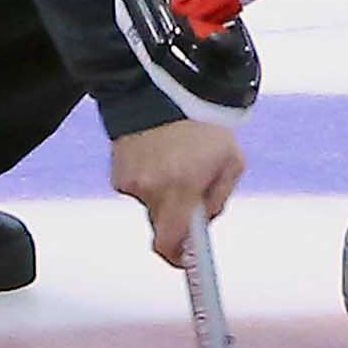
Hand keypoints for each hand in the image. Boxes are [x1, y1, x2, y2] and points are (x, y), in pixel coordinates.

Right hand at [112, 114, 242, 267]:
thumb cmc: (202, 121)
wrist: (162, 85)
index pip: (170, 243)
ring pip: (150, 203)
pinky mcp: (117, 170)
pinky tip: (157, 153)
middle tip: (189, 189)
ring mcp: (131, 179)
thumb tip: (204, 222)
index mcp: (182, 187)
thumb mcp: (230, 161)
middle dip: (176, 216)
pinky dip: (147, 176)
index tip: (184, 261)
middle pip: (161, 224)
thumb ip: (218, 198)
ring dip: (163, 191)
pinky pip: (137, 186)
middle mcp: (152, 187)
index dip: (176, 257)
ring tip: (174, 159)